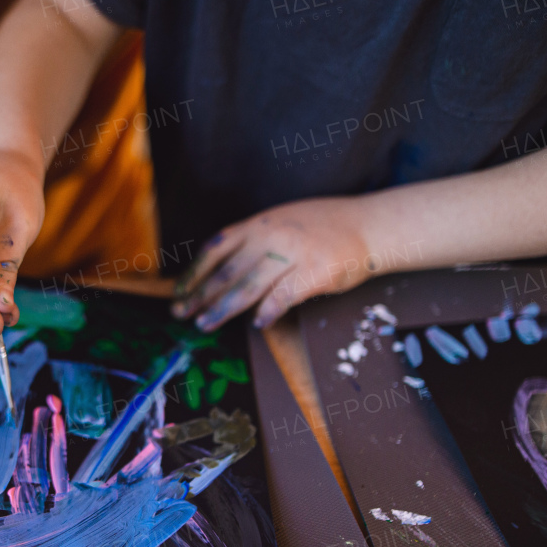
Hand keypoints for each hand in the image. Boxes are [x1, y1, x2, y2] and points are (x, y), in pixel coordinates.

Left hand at [172, 196, 374, 330]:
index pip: (215, 249)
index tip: (178, 292)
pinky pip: (283, 297)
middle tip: (182, 314)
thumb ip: (252, 242)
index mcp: (259, 223)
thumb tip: (219, 273)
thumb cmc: (322, 227)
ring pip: (247, 287)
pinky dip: (267, 312)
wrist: (367, 225)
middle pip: (226, 272)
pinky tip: (258, 323)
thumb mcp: (280, 222)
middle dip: (200, 295)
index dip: (193, 273)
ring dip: (222, 309)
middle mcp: (271, 236)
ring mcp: (293, 254)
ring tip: (205, 324)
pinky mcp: (314, 273)